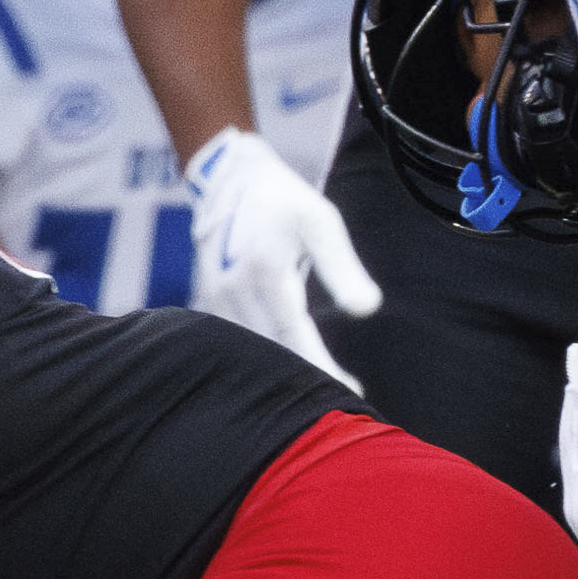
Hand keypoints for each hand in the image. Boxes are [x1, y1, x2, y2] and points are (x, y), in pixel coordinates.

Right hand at [187, 129, 378, 378]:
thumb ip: (343, 268)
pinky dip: (261, 357)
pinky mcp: (209, 301)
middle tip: (341, 398)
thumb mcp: (321, 222)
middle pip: (273, 352)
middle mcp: (233, 290)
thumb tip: (368, 309)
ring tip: (318, 390)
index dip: (322, 369)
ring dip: (282, 372)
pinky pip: (236, 340)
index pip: (296, 338)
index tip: (350, 391)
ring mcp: (216, 298)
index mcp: (264, 271)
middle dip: (307, 377)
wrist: (230, 180)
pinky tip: (286, 368)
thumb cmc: (284, 200)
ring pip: (251, 351)